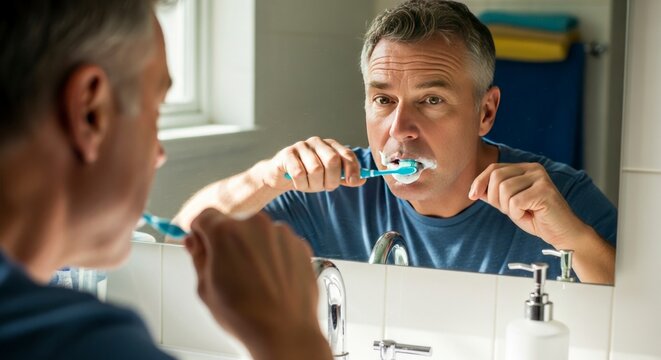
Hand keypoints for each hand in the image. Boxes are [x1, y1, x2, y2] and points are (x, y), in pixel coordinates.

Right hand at [185, 208, 331, 359]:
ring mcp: (280, 233)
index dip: (200, 231)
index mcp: (225, 232)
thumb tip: (195, 244)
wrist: (285, 331)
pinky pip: (280, 243)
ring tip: (254, 280)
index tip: (203, 241)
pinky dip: (275, 256)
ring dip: (254, 249)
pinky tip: (271, 280)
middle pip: (234, 224)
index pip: (205, 216)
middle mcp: (255, 225)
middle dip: (229, 242)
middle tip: (229, 270)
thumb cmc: (247, 316)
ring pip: (259, 233)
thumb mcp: (206, 288)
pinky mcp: (299, 244)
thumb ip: (199, 258)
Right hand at [261, 136, 365, 191]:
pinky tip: (297, 183)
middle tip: (326, 187)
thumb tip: (362, 180)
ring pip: (315, 169)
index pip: (347, 154)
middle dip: (331, 180)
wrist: (280, 176)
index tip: (353, 182)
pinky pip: (299, 173)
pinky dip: (301, 184)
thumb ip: (344, 178)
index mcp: (330, 146)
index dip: (352, 169)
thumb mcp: (328, 177)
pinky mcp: (287, 154)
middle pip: (332, 160)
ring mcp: (301, 146)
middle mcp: (317, 142)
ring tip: (309, 185)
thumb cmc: (307, 175)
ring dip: (314, 185)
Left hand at [468, 163, 587, 248]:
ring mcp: (541, 178)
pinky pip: (515, 202)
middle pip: (497, 177)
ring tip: (522, 213)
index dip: (479, 181)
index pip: (494, 168)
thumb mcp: (510, 204)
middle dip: (496, 198)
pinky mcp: (545, 191)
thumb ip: (495, 195)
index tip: (471, 196)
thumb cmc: (537, 219)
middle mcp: (534, 168)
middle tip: (509, 211)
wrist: (563, 233)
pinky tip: (530, 216)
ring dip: (508, 208)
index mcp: (525, 168)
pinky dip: (517, 214)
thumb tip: (474, 189)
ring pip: (504, 189)